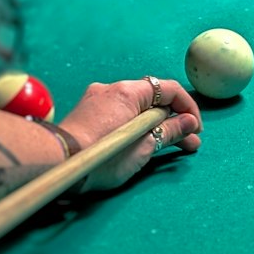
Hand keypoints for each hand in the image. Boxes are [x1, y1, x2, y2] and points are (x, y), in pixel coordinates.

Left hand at [61, 78, 202, 191]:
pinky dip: (136, 127)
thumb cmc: (103, 157)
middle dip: (174, 121)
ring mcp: (97, 100)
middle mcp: (111, 89)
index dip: (188, 108)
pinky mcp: (88, 114)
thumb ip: (169, 132)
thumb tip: (189, 122)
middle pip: (152, 100)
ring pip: (136, 109)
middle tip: (190, 144)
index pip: (168, 89)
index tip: (196, 129)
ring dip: (156, 126)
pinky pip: (120, 115)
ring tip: (173, 148)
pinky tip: (144, 143)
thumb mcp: (143, 147)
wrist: (57, 164)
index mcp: (128, 91)